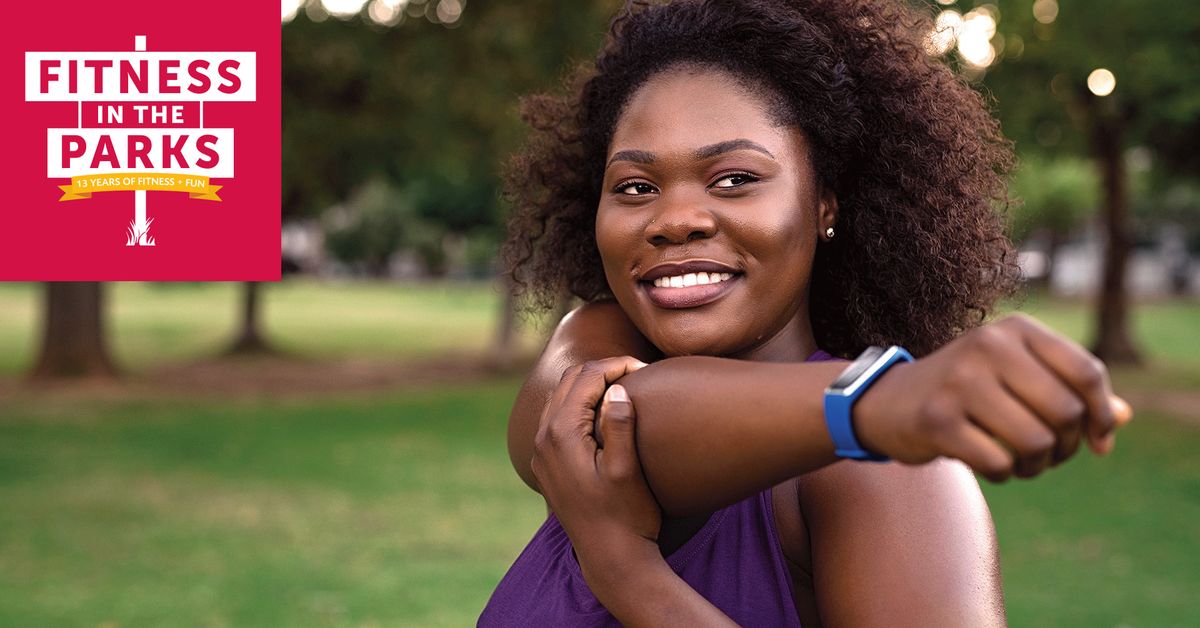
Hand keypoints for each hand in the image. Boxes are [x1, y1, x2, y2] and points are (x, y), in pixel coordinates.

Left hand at [531, 357, 661, 560]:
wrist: (610, 559)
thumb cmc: (626, 516)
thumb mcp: (627, 470)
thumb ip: (619, 425)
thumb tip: (616, 389)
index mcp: (561, 434)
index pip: (587, 377)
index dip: (617, 365)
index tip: (647, 369)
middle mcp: (543, 439)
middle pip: (570, 380)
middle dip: (603, 370)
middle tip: (637, 374)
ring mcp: (541, 452)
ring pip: (561, 396)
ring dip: (589, 385)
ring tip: (624, 387)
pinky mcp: (546, 464)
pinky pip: (557, 417)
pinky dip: (578, 404)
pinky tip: (602, 412)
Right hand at [854, 313, 1133, 481]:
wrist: (887, 402)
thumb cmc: (966, 391)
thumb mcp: (1016, 378)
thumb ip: (1069, 392)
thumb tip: (1122, 418)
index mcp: (1013, 329)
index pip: (1085, 372)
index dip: (1102, 414)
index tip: (1098, 441)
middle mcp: (987, 346)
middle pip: (1065, 412)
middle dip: (1067, 447)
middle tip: (1048, 455)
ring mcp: (960, 381)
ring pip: (1036, 442)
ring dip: (1036, 465)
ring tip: (1021, 462)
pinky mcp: (938, 419)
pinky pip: (1000, 462)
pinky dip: (1003, 473)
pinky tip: (989, 464)